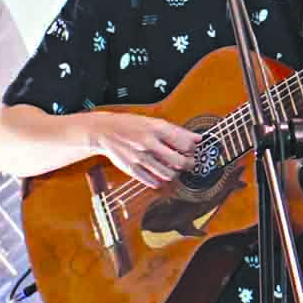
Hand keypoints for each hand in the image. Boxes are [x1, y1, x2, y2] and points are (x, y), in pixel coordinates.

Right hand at [85, 111, 204, 186]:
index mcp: (156, 128)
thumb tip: (197, 139)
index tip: (193, 150)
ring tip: (174, 169)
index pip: (185, 143)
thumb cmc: (131, 125)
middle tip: (189, 163)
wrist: (105, 131)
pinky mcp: (132, 169)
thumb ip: (175, 131)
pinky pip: (152, 181)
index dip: (193, 149)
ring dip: (175, 173)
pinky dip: (160, 181)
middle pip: (179, 161)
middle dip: (189, 164)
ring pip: (168, 173)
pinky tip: (160, 176)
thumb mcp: (153, 121)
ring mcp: (140, 157)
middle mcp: (149, 143)